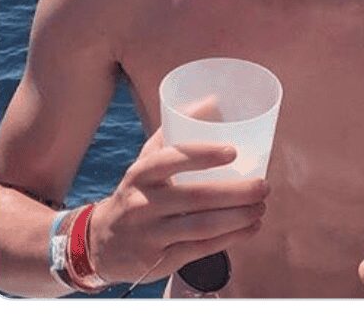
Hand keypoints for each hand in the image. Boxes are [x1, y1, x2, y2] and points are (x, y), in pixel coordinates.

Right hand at [86, 127, 267, 285]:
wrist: (100, 242)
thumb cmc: (137, 191)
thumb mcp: (147, 159)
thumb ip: (176, 130)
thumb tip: (215, 102)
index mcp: (141, 173)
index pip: (171, 159)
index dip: (203, 155)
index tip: (233, 151)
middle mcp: (143, 204)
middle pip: (197, 198)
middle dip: (237, 192)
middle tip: (263, 185)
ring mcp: (150, 235)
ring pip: (203, 227)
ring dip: (239, 217)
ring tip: (261, 206)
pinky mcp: (159, 261)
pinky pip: (201, 250)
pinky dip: (231, 239)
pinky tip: (250, 228)